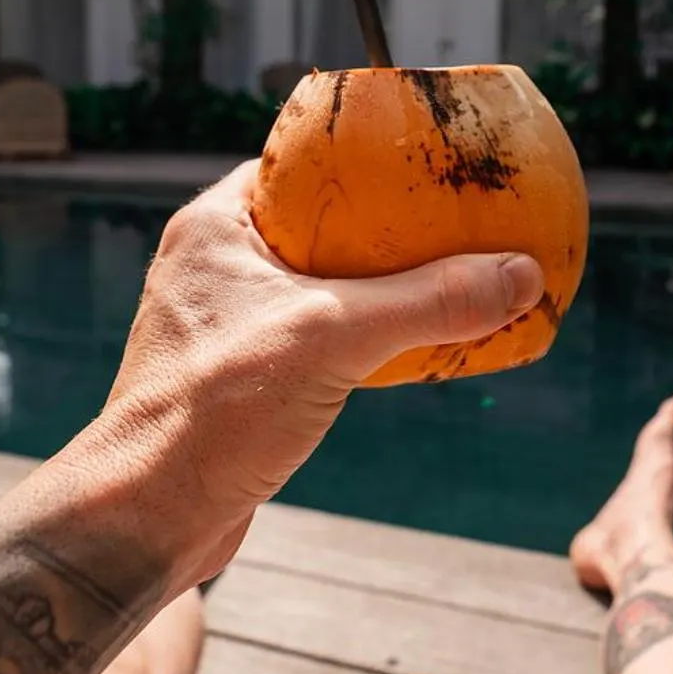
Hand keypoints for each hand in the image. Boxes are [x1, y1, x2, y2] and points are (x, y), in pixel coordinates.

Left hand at [91, 162, 544, 587]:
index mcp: (216, 225)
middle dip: (389, 228)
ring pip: (320, 287)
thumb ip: (428, 302)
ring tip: (448, 283)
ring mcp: (224, 323)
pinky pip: (316, 338)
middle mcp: (215, 265)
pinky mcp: (239, 377)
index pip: (299, 162)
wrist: (150, 515)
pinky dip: (363, 338)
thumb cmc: (215, 410)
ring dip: (380, 289)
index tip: (428, 162)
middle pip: (320, 224)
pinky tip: (411, 350)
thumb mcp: (335, 338)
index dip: (365, 157)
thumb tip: (522, 274)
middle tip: (455, 224)